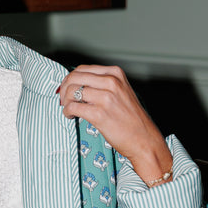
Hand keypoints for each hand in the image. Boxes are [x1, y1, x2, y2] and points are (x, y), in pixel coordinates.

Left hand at [58, 64, 171, 184]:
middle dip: (64, 89)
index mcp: (115, 74)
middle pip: (74, 77)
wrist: (144, 139)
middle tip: (63, 99)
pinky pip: (73, 107)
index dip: (70, 79)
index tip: (67, 89)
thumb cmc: (131, 118)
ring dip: (65, 101)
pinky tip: (71, 116)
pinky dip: (67, 112)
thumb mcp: (121, 92)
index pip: (82, 69)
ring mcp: (106, 98)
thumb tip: (77, 84)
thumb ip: (102, 84)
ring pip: (71, 91)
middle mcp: (111, 82)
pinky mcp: (99, 114)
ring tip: (68, 109)